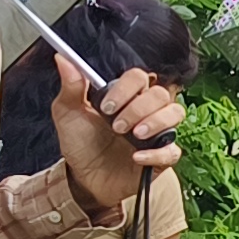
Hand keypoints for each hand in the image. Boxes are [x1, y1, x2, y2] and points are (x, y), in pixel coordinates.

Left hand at [51, 63, 179, 224]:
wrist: (85, 178)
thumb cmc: (81, 143)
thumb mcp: (68, 114)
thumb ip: (71, 87)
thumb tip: (63, 60)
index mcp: (125, 95)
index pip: (139, 77)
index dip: (126, 88)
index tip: (106, 106)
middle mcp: (144, 110)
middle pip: (160, 93)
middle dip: (138, 108)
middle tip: (116, 126)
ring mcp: (156, 132)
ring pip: (175, 113)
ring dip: (156, 122)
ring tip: (135, 135)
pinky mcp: (162, 157)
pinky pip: (173, 150)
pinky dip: (157, 153)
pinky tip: (137, 157)